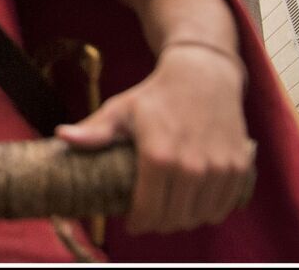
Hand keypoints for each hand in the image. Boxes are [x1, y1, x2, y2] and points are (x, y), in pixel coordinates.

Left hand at [55, 43, 256, 233]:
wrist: (203, 75)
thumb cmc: (156, 95)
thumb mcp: (121, 110)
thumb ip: (95, 131)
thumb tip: (61, 136)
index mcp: (158, 157)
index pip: (148, 212)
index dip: (138, 222)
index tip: (132, 222)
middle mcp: (191, 167)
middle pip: (173, 219)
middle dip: (158, 223)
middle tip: (149, 216)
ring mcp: (218, 169)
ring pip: (198, 217)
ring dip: (183, 220)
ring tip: (170, 210)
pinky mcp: (238, 169)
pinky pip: (222, 208)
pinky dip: (208, 211)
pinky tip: (194, 202)